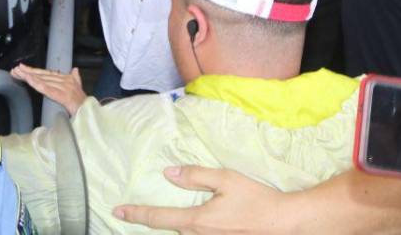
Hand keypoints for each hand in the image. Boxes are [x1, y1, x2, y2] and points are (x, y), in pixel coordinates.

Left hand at [10, 64, 86, 115]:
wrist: (89, 111)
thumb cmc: (84, 102)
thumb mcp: (79, 87)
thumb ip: (76, 78)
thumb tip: (75, 69)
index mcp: (66, 78)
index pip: (47, 73)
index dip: (34, 70)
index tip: (23, 68)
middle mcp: (64, 80)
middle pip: (42, 75)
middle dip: (27, 72)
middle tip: (15, 69)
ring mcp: (63, 86)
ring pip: (42, 80)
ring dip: (28, 76)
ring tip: (17, 72)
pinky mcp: (61, 94)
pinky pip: (46, 88)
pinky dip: (36, 83)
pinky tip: (28, 79)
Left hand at [113, 166, 286, 232]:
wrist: (283, 224)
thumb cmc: (256, 199)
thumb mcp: (226, 179)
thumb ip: (196, 176)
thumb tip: (169, 173)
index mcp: (197, 220)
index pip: (158, 218)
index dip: (136, 214)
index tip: (117, 210)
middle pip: (169, 229)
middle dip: (151, 220)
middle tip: (133, 212)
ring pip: (183, 234)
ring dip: (172, 225)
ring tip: (157, 214)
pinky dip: (187, 229)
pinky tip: (189, 221)